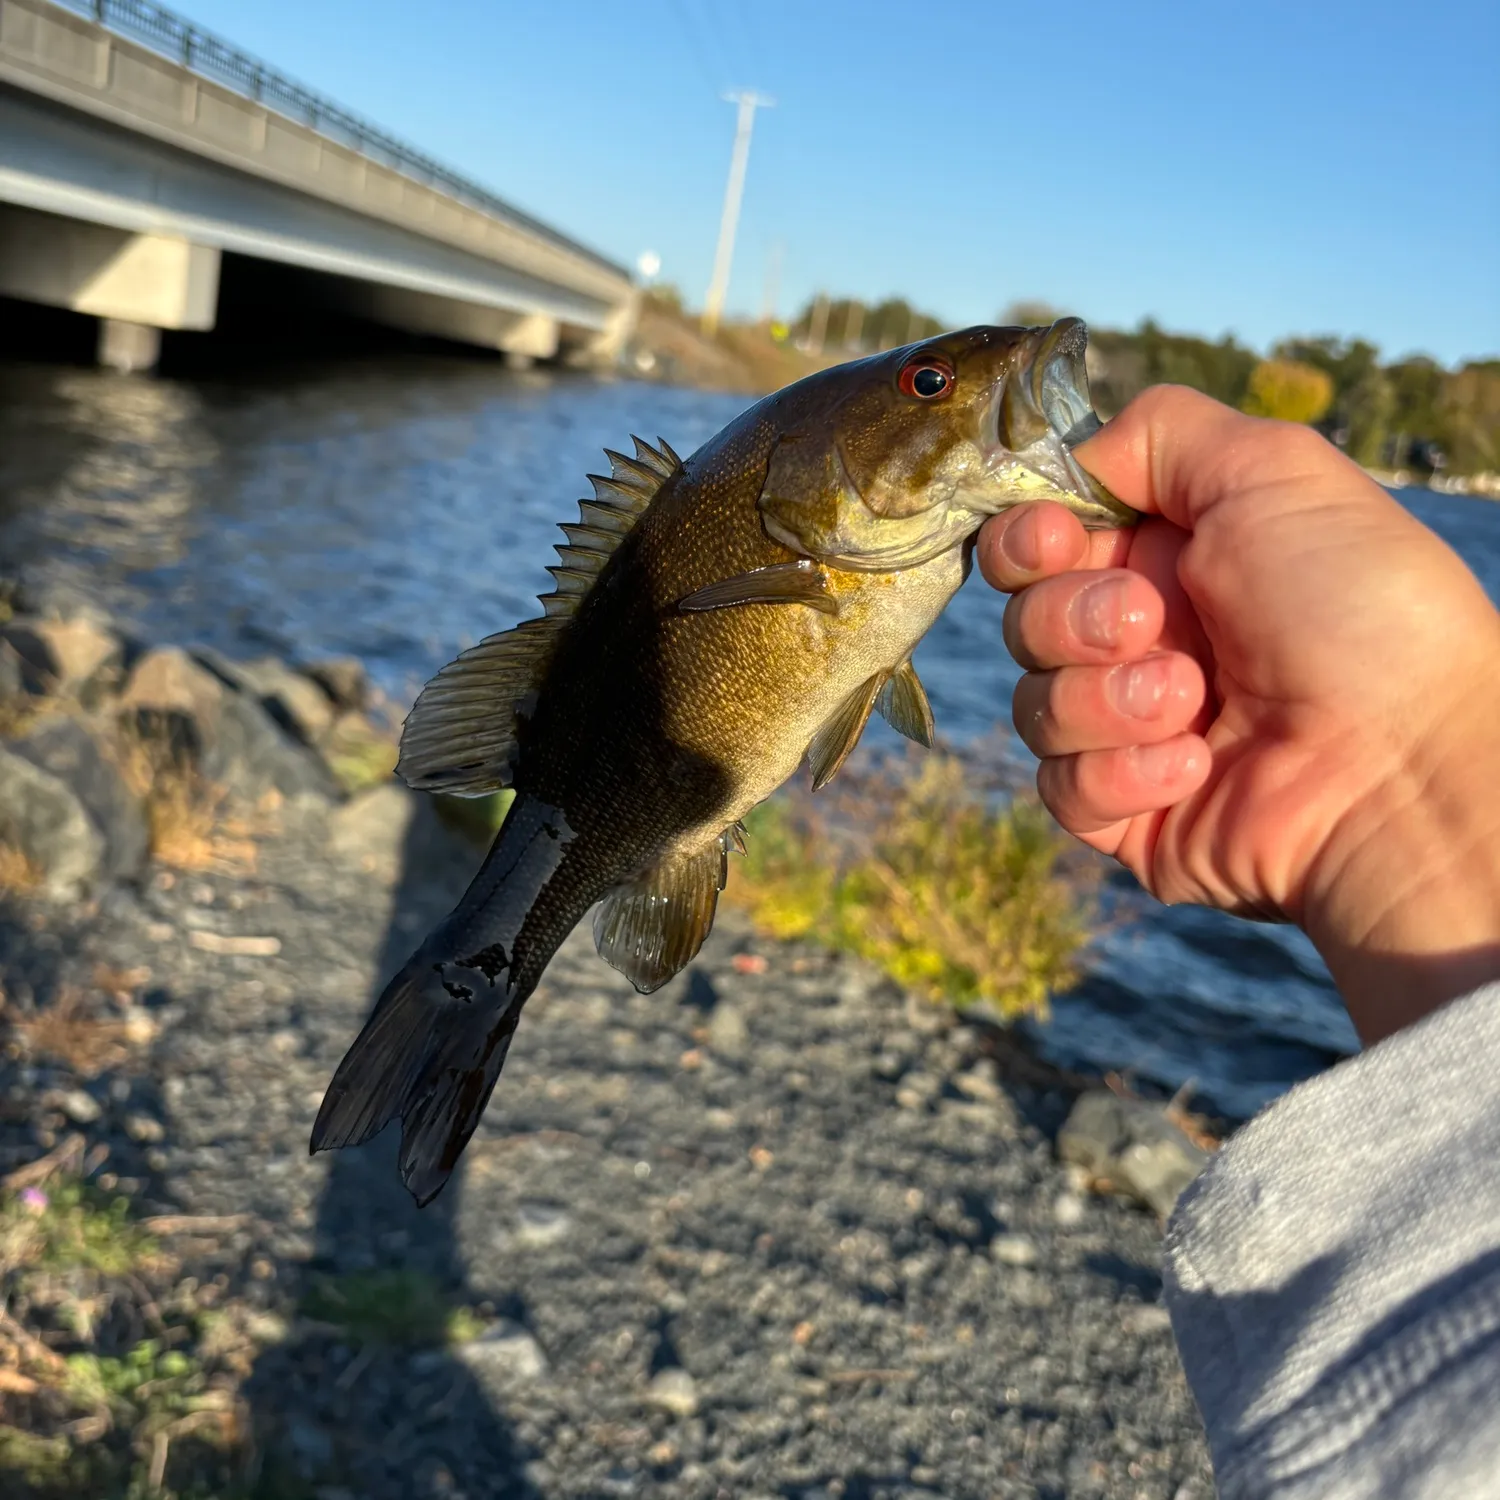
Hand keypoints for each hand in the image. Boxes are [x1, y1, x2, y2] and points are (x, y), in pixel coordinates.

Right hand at [978, 385, 1499, 1043]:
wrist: (1405, 764)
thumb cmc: (1357, 608)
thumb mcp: (1271, 470)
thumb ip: (1157, 432)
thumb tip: (1070, 467)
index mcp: (1165, 558)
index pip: (1035, 542)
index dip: (1023, 540)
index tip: (1052, 542)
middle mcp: (1140, 640)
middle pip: (1023, 618)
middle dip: (1073, 617)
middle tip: (1151, 622)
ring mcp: (1129, 730)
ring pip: (1034, 705)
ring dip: (1108, 699)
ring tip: (1196, 702)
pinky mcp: (1125, 812)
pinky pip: (1061, 786)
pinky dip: (1122, 773)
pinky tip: (1196, 765)